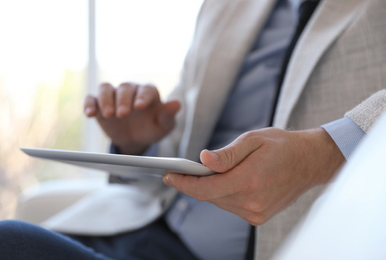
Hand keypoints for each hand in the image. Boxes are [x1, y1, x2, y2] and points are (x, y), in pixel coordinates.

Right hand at [84, 82, 180, 154]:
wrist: (136, 138)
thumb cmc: (152, 128)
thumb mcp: (163, 126)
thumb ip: (168, 115)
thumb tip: (177, 103)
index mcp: (148, 93)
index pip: (146, 89)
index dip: (143, 96)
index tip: (139, 107)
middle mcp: (131, 90)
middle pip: (125, 88)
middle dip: (123, 100)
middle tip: (122, 115)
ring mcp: (114, 95)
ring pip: (106, 88)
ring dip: (105, 100)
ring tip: (108, 115)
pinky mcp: (99, 103)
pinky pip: (91, 98)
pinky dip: (89, 104)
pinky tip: (90, 114)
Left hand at [163, 128, 344, 224]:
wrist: (310, 162)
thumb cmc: (281, 146)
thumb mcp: (253, 140)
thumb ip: (227, 154)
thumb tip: (203, 160)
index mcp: (249, 181)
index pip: (205, 189)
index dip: (183, 183)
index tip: (168, 176)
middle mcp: (252, 201)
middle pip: (209, 196)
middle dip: (194, 183)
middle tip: (181, 171)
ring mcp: (256, 212)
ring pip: (219, 201)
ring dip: (210, 188)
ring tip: (207, 173)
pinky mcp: (259, 216)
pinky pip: (230, 205)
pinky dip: (223, 193)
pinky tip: (227, 181)